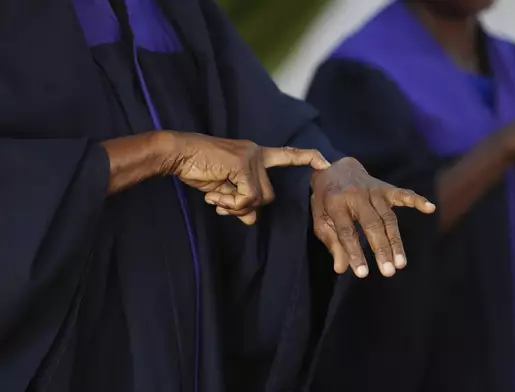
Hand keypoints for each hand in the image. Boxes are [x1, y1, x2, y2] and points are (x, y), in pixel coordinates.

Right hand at [162, 132, 329, 224]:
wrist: (178, 154)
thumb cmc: (198, 168)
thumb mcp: (223, 190)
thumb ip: (241, 203)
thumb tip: (251, 220)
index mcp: (255, 156)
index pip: (287, 155)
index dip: (307, 158)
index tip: (326, 163)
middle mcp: (257, 154)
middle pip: (268, 195)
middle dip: (245, 206)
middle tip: (220, 203)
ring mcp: (252, 158)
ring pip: (259, 198)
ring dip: (235, 206)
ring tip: (215, 197)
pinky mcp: (244, 164)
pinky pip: (247, 198)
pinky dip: (231, 203)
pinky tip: (214, 196)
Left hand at [310, 157, 435, 277]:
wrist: (334, 169)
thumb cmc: (326, 200)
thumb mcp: (320, 220)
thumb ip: (332, 243)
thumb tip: (341, 269)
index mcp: (335, 203)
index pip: (347, 232)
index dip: (354, 253)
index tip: (362, 273)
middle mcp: (356, 195)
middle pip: (372, 224)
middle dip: (381, 249)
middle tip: (388, 272)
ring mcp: (373, 190)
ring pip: (388, 217)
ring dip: (396, 240)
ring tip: (401, 263)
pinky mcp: (385, 187)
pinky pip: (403, 193)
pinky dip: (416, 200)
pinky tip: (430, 208)